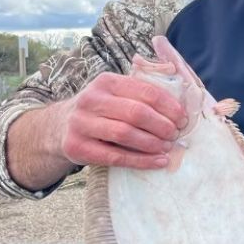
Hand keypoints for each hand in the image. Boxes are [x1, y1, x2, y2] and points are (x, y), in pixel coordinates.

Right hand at [56, 72, 186, 169]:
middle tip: (175, 134)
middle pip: (136, 113)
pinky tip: (157, 162)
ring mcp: (80, 123)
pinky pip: (114, 157)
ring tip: (168, 148)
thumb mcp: (116, 92)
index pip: (146, 91)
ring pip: (124, 134)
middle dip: (162, 125)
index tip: (183, 118)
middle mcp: (90, 99)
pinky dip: (140, 161)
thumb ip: (143, 91)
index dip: (168, 106)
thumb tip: (184, 100)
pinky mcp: (76, 147)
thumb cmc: (102, 110)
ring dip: (152, 143)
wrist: (60, 127)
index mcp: (107, 82)